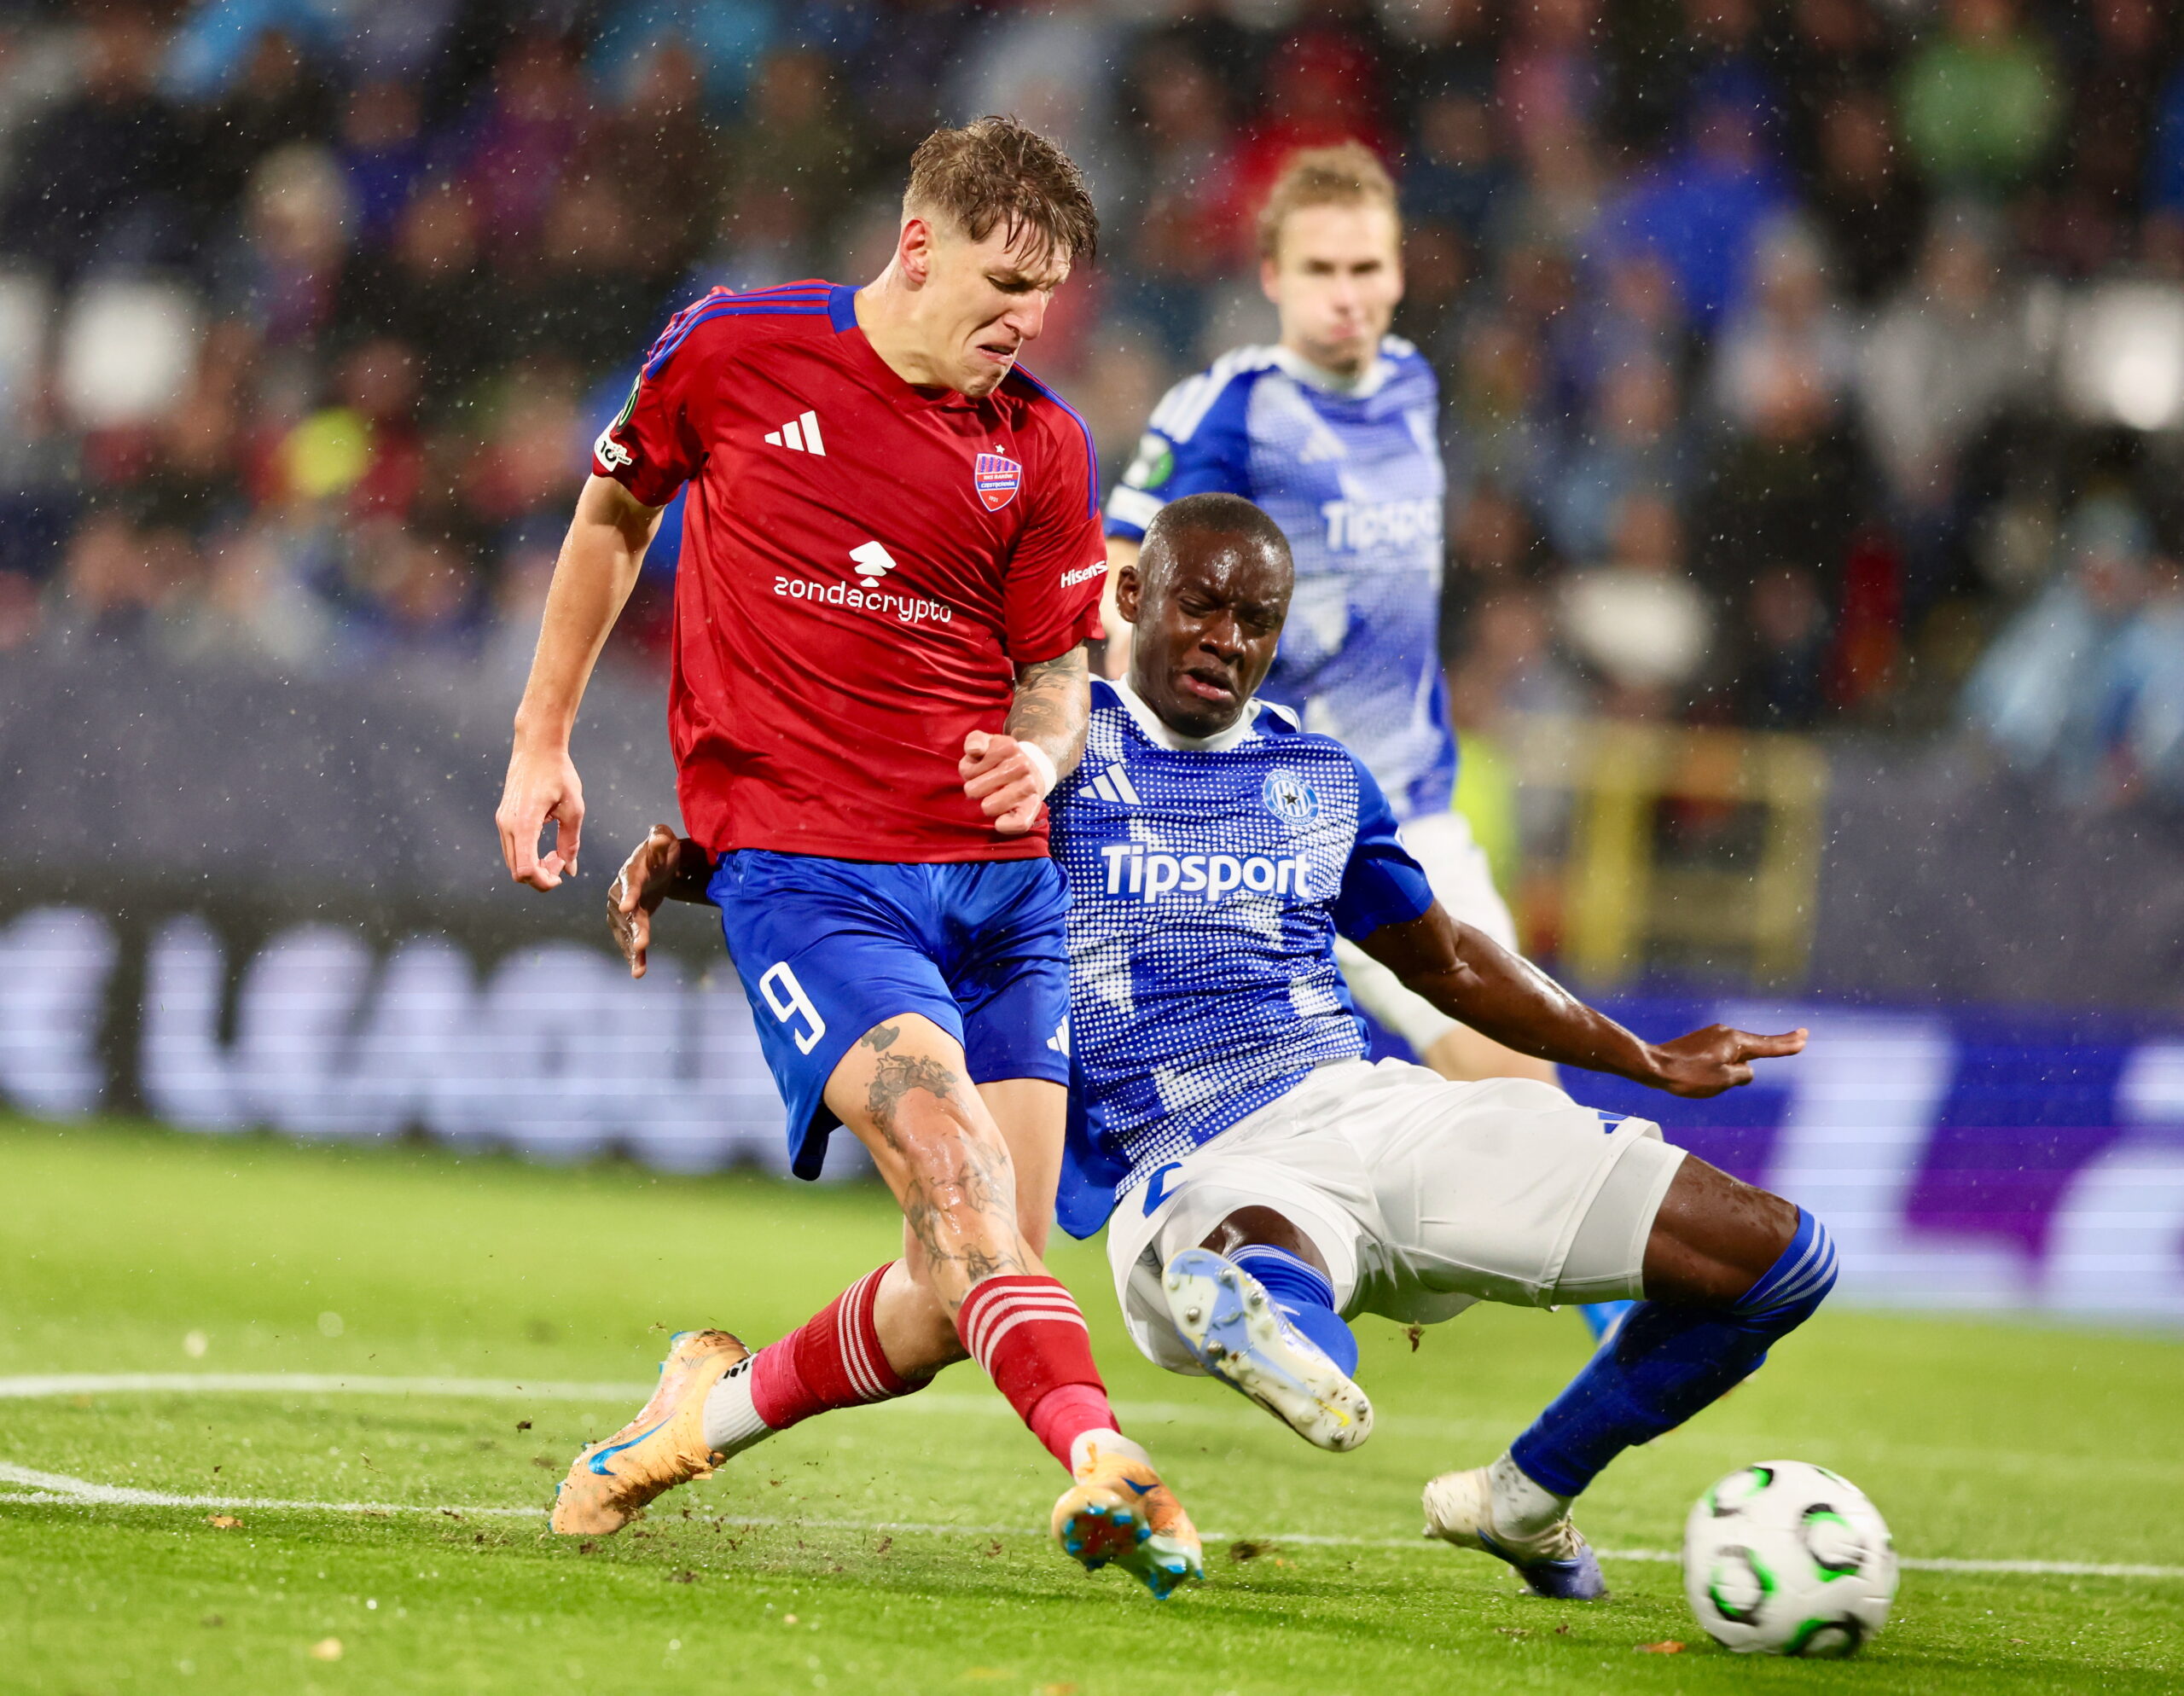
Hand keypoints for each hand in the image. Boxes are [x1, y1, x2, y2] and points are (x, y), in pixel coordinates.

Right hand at [496, 740, 583, 889]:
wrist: (537, 747)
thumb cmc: (558, 773)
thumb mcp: (574, 809)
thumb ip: (570, 842)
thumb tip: (569, 870)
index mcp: (524, 824)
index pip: (526, 870)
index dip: (544, 881)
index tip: (561, 873)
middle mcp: (507, 825)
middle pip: (517, 872)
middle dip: (540, 876)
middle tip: (561, 862)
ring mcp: (501, 822)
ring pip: (513, 862)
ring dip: (534, 867)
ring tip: (555, 853)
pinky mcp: (503, 818)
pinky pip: (512, 848)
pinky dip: (527, 855)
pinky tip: (544, 845)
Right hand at [607, 823, 686, 978]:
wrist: (656, 864)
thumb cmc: (661, 850)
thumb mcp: (664, 840)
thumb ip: (660, 839)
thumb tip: (659, 837)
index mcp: (631, 871)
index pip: (630, 883)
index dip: (629, 894)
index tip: (628, 908)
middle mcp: (621, 892)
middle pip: (627, 913)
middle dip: (633, 929)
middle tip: (641, 945)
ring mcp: (624, 910)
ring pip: (627, 931)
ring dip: (632, 948)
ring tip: (638, 968)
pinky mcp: (632, 922)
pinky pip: (631, 939)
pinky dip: (635, 956)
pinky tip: (638, 972)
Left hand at [960, 730, 1054, 835]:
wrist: (1034, 769)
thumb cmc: (1000, 760)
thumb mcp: (987, 743)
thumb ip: (975, 740)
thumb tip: (973, 751)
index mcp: (1007, 747)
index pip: (967, 771)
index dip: (967, 773)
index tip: (978, 770)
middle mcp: (1021, 765)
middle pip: (973, 790)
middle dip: (976, 789)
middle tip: (987, 785)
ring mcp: (1029, 786)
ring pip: (989, 807)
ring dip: (987, 805)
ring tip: (995, 796)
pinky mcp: (1034, 807)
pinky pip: (1018, 823)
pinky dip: (1005, 825)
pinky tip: (1001, 820)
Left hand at [1643, 1025, 1806, 1097]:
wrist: (1653, 1066)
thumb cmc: (1688, 1076)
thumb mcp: (1723, 1081)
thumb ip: (1743, 1075)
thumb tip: (1747, 1070)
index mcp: (1734, 1041)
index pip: (1768, 1045)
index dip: (1788, 1044)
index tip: (1804, 1037)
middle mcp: (1726, 1033)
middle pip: (1757, 1044)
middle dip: (1778, 1044)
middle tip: (1801, 1037)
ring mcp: (1713, 1035)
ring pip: (1738, 1052)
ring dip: (1745, 1061)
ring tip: (1714, 1079)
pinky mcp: (1703, 1041)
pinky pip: (1725, 1053)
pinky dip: (1732, 1060)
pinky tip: (1719, 1071)